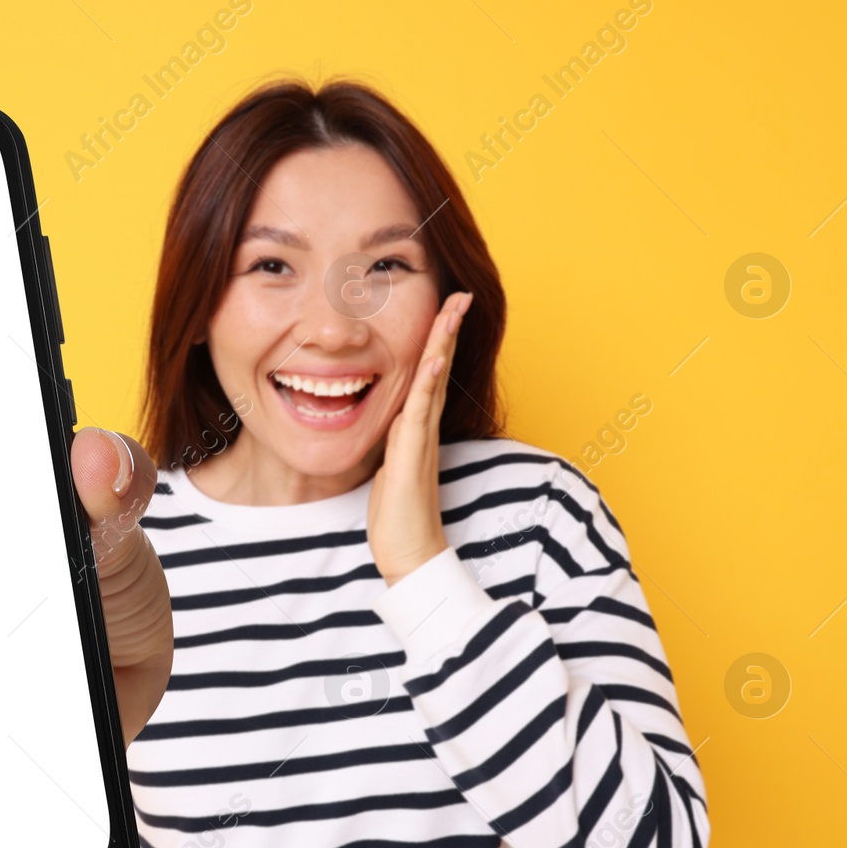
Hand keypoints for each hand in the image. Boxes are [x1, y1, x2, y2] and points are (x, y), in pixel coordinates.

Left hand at [367, 291, 472, 585]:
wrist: (409, 554)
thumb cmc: (397, 515)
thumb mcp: (388, 467)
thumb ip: (390, 441)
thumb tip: (385, 422)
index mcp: (415, 427)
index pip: (427, 372)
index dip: (436, 339)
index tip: (444, 307)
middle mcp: (422, 428)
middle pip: (437, 367)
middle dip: (448, 329)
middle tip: (461, 293)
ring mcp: (420, 440)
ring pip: (432, 381)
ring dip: (442, 343)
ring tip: (453, 309)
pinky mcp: (411, 457)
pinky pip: (419, 413)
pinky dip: (426, 384)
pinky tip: (431, 358)